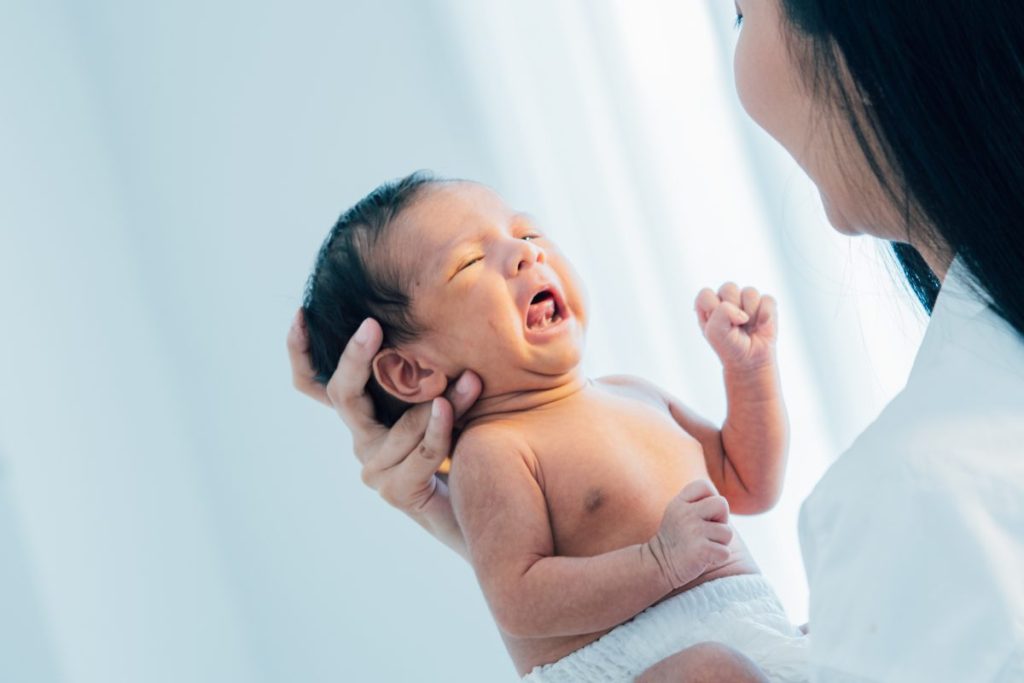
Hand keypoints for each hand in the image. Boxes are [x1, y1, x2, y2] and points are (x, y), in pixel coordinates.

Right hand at [287, 309, 481, 512]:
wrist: (475, 507)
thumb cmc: (459, 445)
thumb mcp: (439, 402)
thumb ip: (431, 372)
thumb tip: (439, 321)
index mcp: (363, 415)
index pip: (315, 385)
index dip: (300, 353)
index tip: (302, 315)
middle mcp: (362, 440)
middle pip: (343, 395)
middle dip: (355, 358)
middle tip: (371, 326)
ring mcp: (375, 469)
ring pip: (401, 425)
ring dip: (441, 399)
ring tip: (471, 379)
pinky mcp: (396, 491)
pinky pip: (420, 454)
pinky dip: (438, 430)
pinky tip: (449, 410)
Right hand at [646, 479, 733, 590]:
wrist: (659, 565)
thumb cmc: (677, 539)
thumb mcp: (680, 514)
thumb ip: (698, 504)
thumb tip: (723, 504)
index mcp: (680, 502)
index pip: (704, 485)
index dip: (710, 498)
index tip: (702, 514)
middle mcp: (685, 513)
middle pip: (722, 504)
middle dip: (721, 520)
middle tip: (707, 532)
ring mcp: (693, 531)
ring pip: (727, 532)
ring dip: (720, 543)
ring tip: (704, 546)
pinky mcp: (701, 550)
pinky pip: (725, 551)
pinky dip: (718, 557)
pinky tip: (704, 557)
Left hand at [695, 283, 777, 368]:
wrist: (750, 361)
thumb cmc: (729, 346)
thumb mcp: (715, 332)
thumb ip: (722, 312)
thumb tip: (743, 311)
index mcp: (708, 304)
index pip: (706, 293)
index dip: (713, 309)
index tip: (718, 326)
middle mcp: (726, 298)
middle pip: (729, 288)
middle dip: (733, 310)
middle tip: (735, 326)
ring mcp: (746, 299)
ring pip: (750, 292)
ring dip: (750, 314)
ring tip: (748, 326)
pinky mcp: (765, 303)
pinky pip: (767, 300)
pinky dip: (764, 316)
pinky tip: (760, 325)